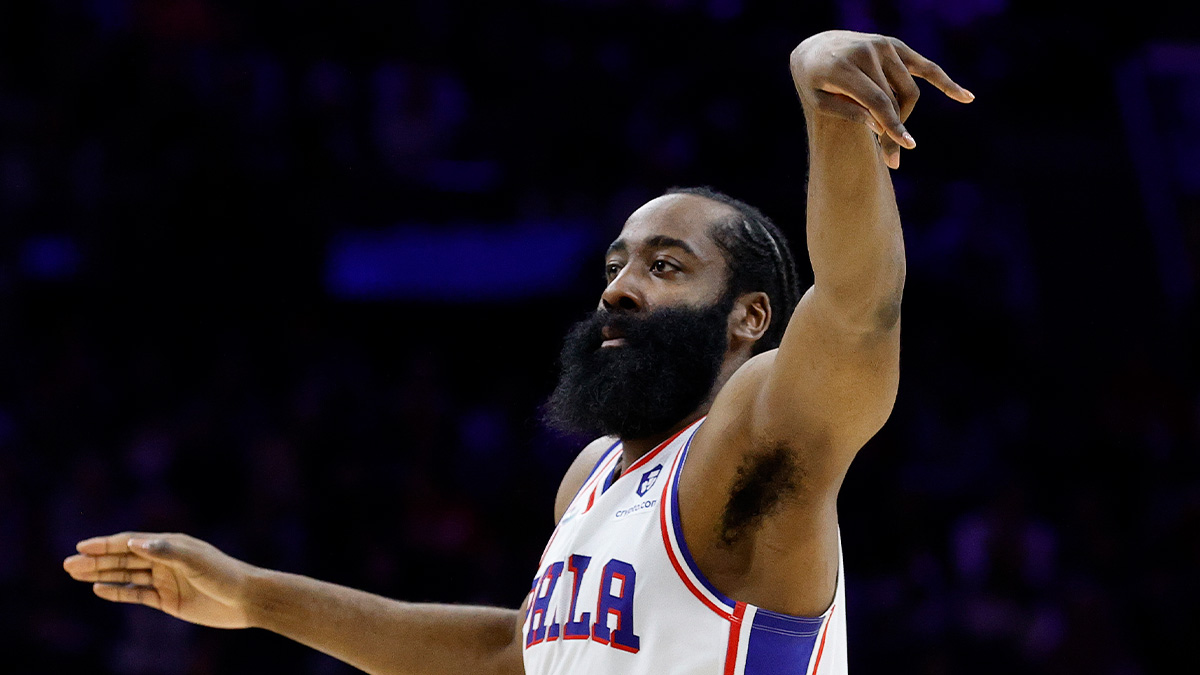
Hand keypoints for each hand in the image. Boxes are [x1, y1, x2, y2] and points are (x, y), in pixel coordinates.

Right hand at [63, 532, 259, 628]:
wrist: (246, 599)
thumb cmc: (223, 574)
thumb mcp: (195, 560)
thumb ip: (165, 551)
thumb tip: (134, 544)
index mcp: (171, 545)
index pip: (131, 543)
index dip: (106, 544)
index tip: (81, 545)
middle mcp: (165, 560)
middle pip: (123, 559)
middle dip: (95, 560)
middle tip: (67, 563)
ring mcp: (165, 580)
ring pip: (126, 575)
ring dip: (101, 574)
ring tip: (75, 573)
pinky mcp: (168, 600)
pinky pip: (137, 594)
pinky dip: (118, 591)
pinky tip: (99, 589)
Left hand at [790, 30, 972, 168]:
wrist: (816, 48)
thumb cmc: (814, 81)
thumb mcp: (817, 101)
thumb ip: (846, 112)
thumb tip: (878, 125)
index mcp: (844, 67)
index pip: (877, 100)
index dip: (892, 125)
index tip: (905, 146)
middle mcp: (867, 52)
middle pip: (895, 99)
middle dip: (894, 130)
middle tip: (890, 161)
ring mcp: (883, 46)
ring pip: (908, 91)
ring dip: (903, 117)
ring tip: (894, 138)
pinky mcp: (895, 46)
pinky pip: (925, 67)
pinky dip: (945, 82)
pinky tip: (967, 98)